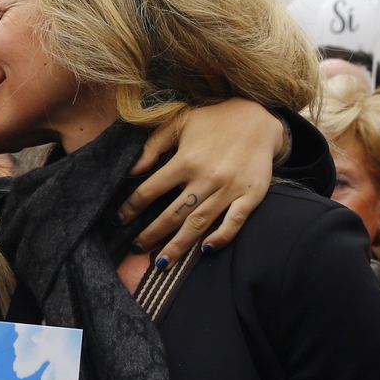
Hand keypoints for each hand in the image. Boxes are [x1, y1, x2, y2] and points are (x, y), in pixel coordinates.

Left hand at [119, 99, 285, 263]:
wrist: (260, 117)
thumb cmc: (214, 120)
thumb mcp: (180, 121)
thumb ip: (153, 145)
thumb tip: (132, 170)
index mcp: (186, 160)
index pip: (150, 190)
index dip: (131, 208)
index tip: (120, 220)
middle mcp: (206, 177)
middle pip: (173, 215)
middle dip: (151, 235)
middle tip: (136, 248)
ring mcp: (229, 189)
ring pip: (199, 224)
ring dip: (178, 246)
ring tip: (160, 262)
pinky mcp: (250, 196)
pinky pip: (234, 222)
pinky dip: (221, 238)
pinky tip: (205, 250)